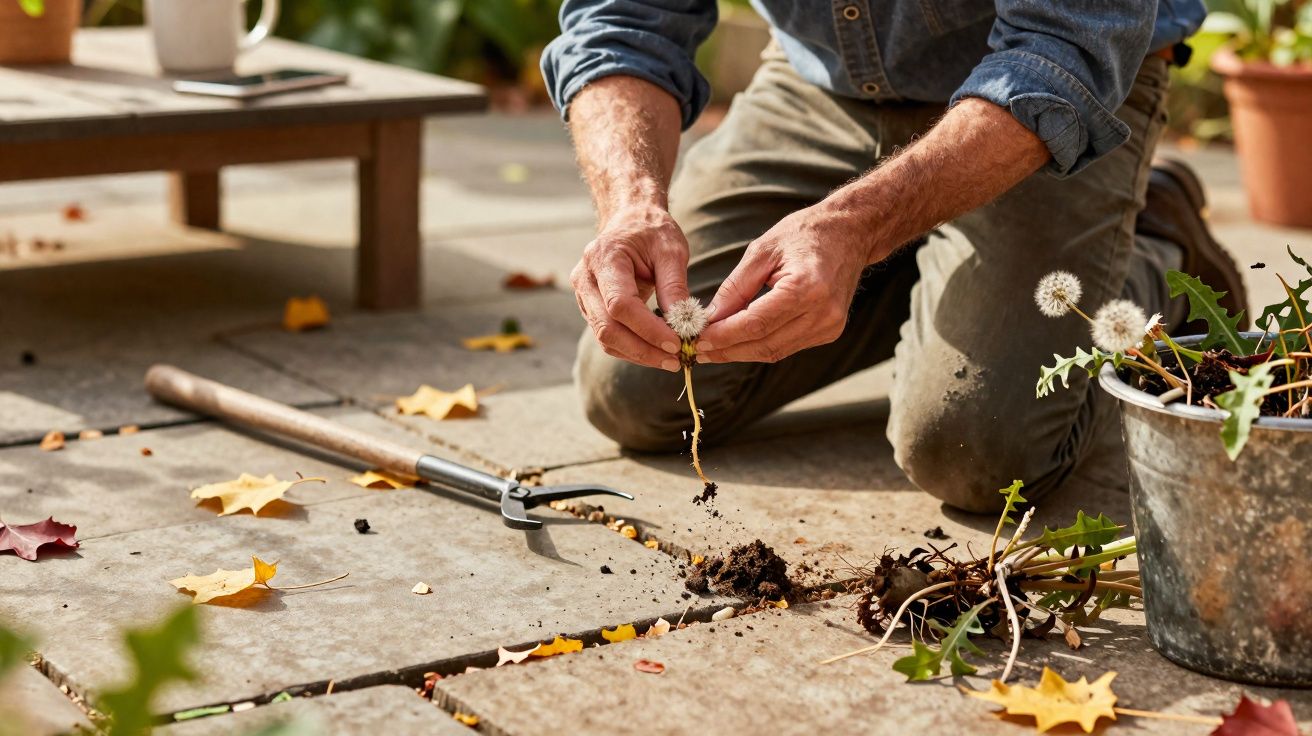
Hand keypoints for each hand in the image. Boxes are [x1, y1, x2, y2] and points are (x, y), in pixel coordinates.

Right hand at [571, 205, 690, 370]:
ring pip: (605, 338)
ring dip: (638, 354)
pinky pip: (608, 336)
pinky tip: (656, 351)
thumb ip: (674, 286)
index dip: (648, 329)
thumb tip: (684, 326)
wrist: (630, 221)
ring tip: (671, 360)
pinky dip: (632, 349)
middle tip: (677, 360)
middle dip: (643, 349)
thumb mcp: (671, 250)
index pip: (620, 305)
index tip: (677, 343)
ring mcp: (583, 296)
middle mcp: (585, 278)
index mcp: (604, 258)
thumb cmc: (652, 232)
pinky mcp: (590, 308)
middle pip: (607, 327)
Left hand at [697, 206, 869, 363]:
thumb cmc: (803, 234)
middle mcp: (823, 313)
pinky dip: (760, 345)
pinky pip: (787, 346)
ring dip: (740, 352)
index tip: (695, 339)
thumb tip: (708, 319)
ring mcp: (830, 326)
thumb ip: (735, 288)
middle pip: (765, 344)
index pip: (756, 323)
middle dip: (727, 349)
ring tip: (711, 349)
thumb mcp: (762, 251)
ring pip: (775, 351)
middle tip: (696, 350)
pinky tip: (738, 341)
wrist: (850, 232)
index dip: (723, 336)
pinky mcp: (830, 332)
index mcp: (807, 288)